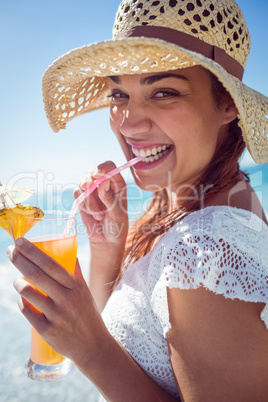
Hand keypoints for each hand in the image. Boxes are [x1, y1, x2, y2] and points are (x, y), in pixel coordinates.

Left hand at [7, 238, 110, 366]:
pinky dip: (21, 302)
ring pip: (28, 293)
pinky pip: (27, 311)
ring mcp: (56, 316)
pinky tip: (23, 299)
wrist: (93, 345)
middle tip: (10, 251)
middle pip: (37, 275)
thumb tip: (67, 252)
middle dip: (20, 260)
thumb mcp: (85, 290)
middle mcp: (67, 299)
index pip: (51, 264)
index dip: (33, 251)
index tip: (20, 241)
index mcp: (76, 286)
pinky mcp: (47, 331)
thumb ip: (75, 272)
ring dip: (18, 283)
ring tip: (17, 280)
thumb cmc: (87, 313)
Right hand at [74, 161, 128, 250]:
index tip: (96, 174)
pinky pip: (76, 194)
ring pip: (83, 184)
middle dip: (89, 182)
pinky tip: (90, 214)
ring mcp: (93, 190)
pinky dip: (82, 204)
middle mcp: (105, 184)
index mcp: (118, 184)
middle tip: (87, 188)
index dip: (102, 168)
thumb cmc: (117, 227)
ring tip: (99, 215)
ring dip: (88, 201)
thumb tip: (103, 181)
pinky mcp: (83, 198)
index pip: (110, 167)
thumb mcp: (117, 214)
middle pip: (92, 171)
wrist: (106, 241)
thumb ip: (110, 198)